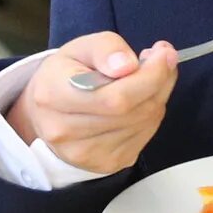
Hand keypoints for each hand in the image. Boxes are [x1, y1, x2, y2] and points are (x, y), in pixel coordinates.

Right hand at [8, 34, 177, 176]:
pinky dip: (151, 115)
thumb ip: (105, 48)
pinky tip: (141, 101)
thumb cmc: (66, 74)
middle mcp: (65, 131)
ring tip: (149, 79)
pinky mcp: (105, 164)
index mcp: (53, 95)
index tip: (164, 54)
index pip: (113, 96)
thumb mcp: (81, 47)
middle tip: (164, 60)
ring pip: (143, 123)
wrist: (48, 112)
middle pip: (132, 111)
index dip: (148, 77)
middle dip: (159, 82)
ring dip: (157, 97)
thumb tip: (128, 66)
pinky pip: (144, 136)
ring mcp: (85, 153)